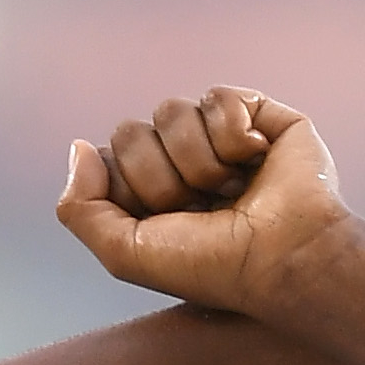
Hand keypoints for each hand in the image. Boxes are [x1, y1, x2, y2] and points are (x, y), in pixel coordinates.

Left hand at [55, 87, 354, 319]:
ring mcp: (217, 138)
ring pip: (171, 111)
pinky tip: (258, 161)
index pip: (109, 158)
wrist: (285, 257)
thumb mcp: (126, 255)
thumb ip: (80, 210)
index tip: (164, 223)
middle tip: (202, 210)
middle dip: (162, 179)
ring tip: (233, 191)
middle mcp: (182, 165)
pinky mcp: (255, 113)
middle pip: (131, 132)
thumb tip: (79, 147)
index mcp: (153, 197)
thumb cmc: (213, 267)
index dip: (129, 189)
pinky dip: (233, 135)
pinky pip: (216, 97)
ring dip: (199, 162)